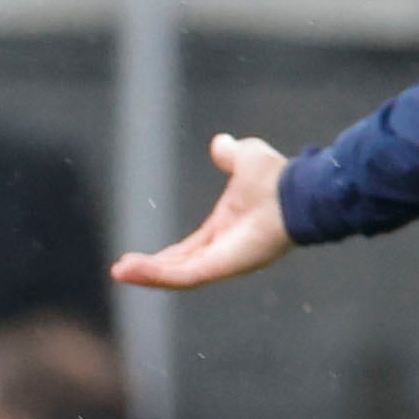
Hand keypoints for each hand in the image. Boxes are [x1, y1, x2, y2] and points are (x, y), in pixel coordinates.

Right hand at [110, 132, 295, 289]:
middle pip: (181, 267)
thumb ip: (229, 155)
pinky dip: (158, 274)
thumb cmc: (277, 178)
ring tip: (120, 272)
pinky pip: (186, 274)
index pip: (190, 250)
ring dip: (149, 274)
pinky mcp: (223, 266)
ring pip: (180, 275)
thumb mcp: (244, 158)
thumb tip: (220, 143)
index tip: (138, 258)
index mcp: (226, 230)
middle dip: (152, 271)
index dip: (164, 256)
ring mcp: (225, 261)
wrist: (297, 190)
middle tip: (122, 270)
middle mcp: (224, 251)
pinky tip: (133, 270)